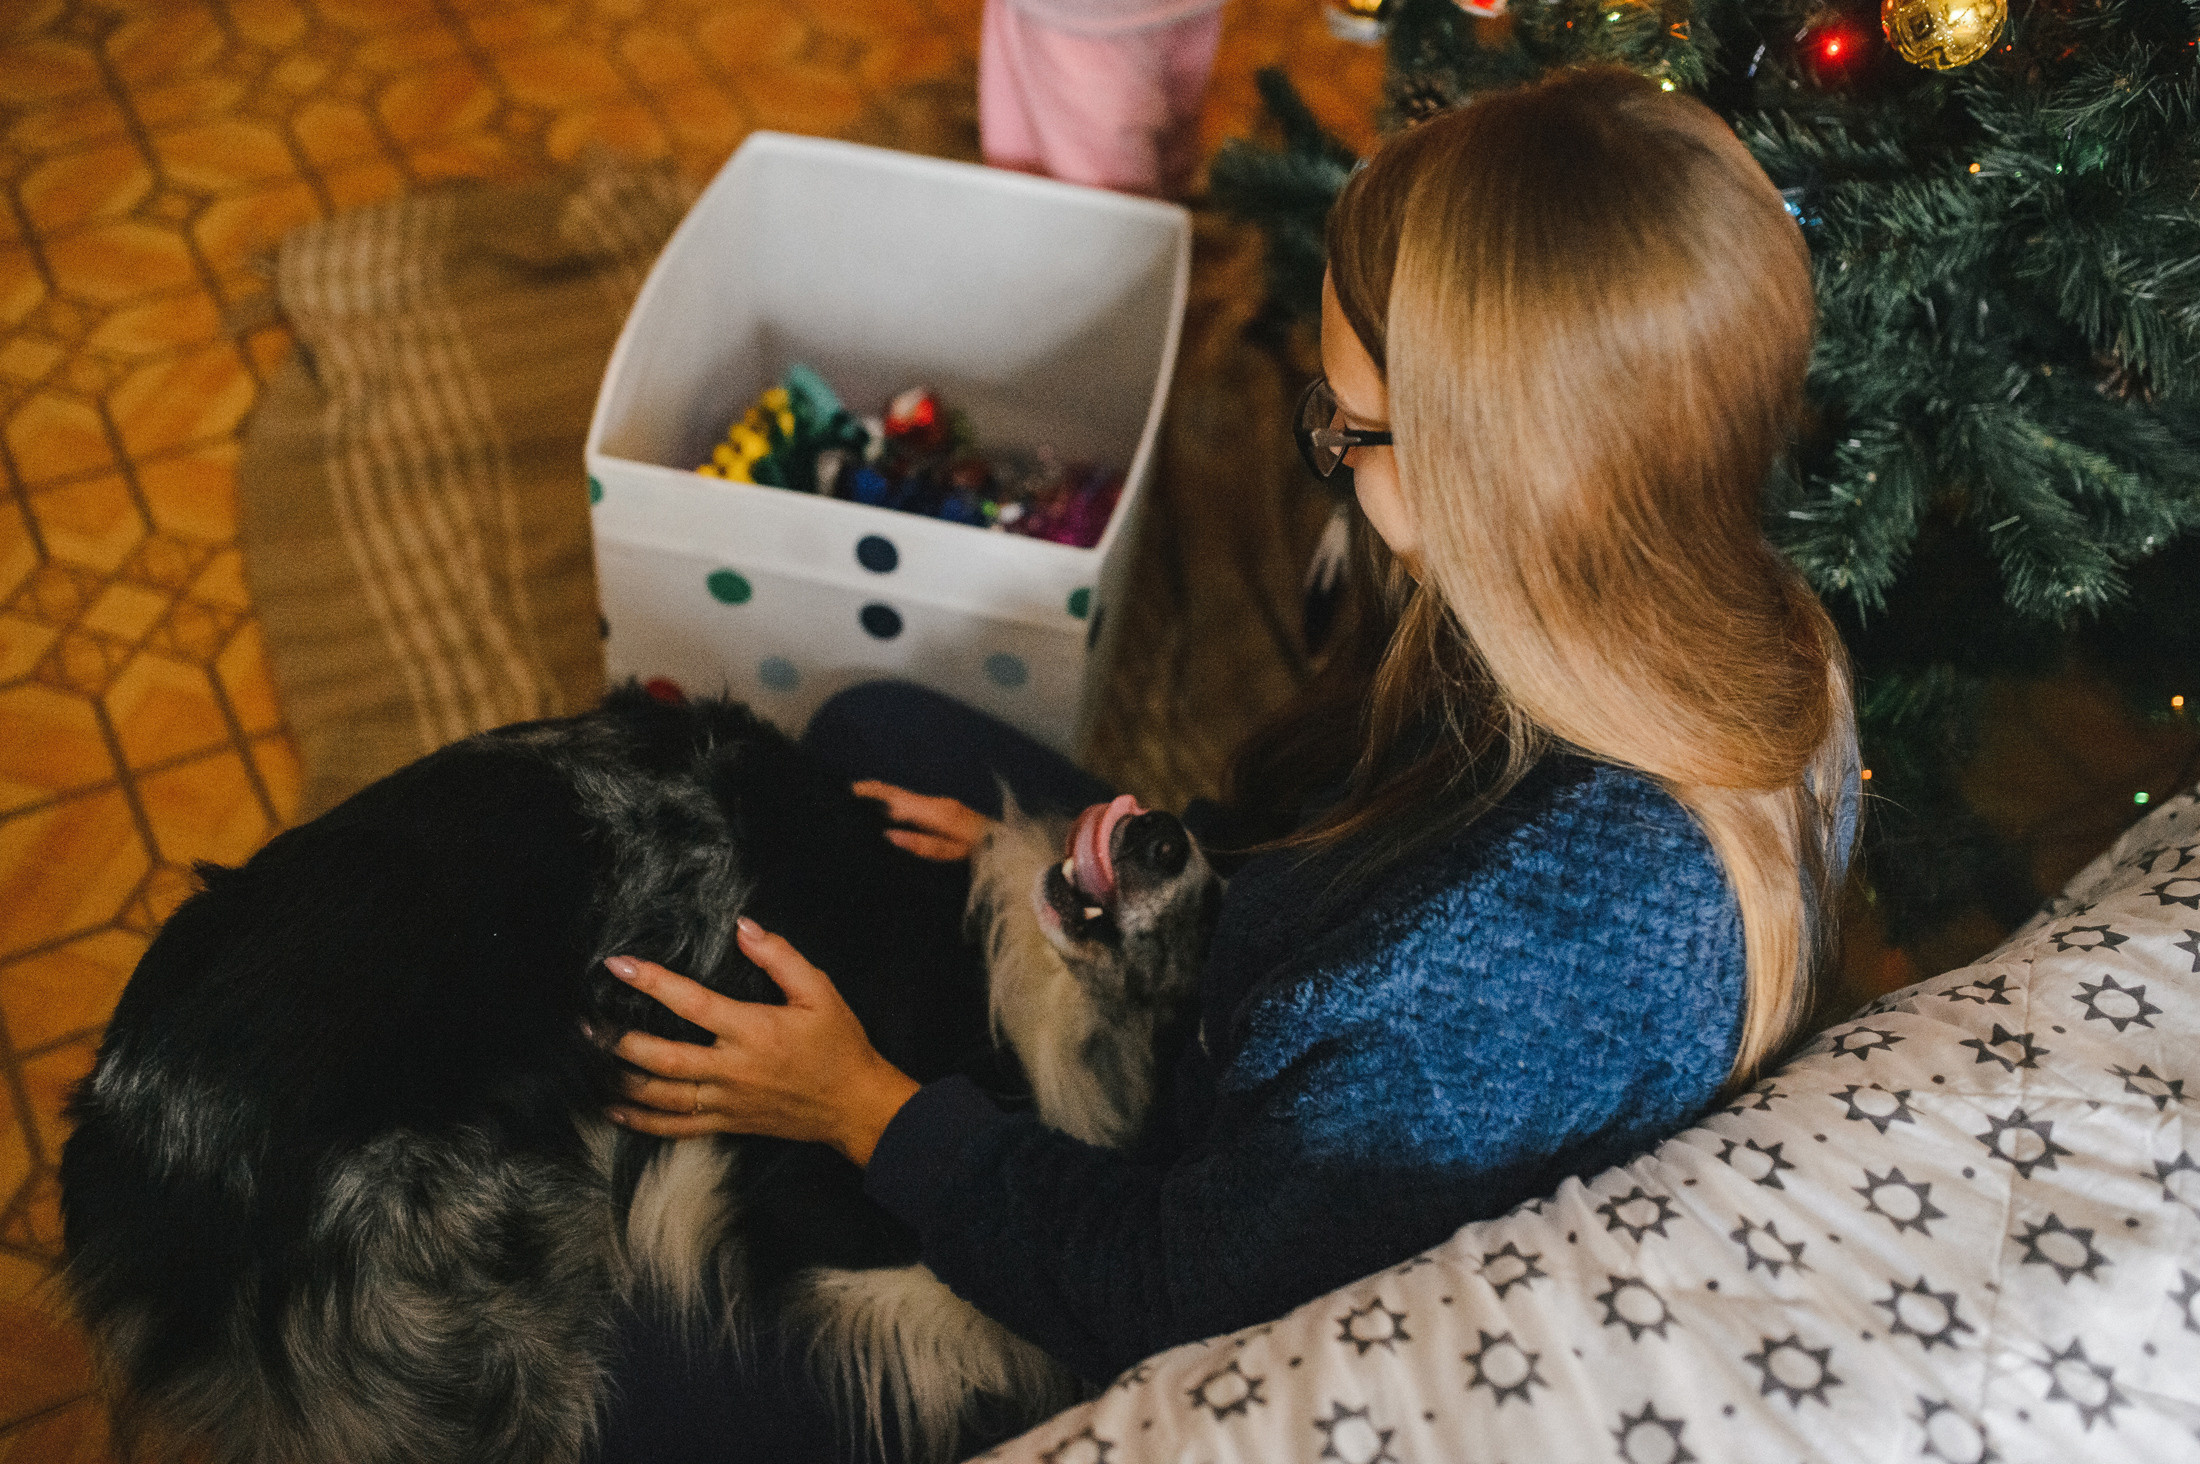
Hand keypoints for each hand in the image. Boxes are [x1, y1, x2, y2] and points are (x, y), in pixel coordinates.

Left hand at [602, 919, 919, 1166]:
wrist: (854, 1104)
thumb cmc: (839, 1045)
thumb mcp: (820, 992)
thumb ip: (780, 957)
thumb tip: (744, 927)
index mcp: (753, 1030)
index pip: (691, 1003)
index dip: (652, 982)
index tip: (619, 965)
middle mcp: (733, 1068)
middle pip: (662, 1057)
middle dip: (618, 1040)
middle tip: (586, 1024)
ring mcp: (727, 1101)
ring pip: (661, 1096)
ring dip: (621, 1079)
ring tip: (591, 1061)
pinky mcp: (727, 1123)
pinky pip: (675, 1128)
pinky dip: (640, 1121)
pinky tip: (613, 1109)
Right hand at [852, 780, 994, 861]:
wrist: (1007, 844)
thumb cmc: (980, 851)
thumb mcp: (950, 852)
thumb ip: (920, 843)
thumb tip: (890, 834)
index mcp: (936, 811)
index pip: (898, 797)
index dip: (874, 791)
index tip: (852, 789)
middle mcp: (937, 803)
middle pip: (900, 794)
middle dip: (875, 793)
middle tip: (849, 795)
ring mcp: (942, 805)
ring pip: (907, 799)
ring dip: (886, 800)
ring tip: (860, 806)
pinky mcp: (945, 811)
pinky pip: (916, 806)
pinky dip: (899, 808)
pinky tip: (888, 817)